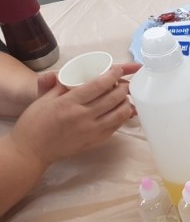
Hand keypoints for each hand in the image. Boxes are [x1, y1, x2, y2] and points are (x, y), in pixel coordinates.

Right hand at [10, 63, 140, 165]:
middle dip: (123, 88)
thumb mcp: (44, 99)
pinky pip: (116, 127)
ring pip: (119, 114)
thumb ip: (62, 86)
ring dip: (126, 102)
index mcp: (69, 103)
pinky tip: (121, 111)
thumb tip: (75, 74)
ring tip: (125, 97)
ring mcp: (91, 131)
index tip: (118, 70)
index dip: (112, 75)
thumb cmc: (34, 123)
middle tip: (124, 83)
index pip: (98, 85)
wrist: (31, 151)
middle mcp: (83, 117)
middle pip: (113, 98)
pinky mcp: (95, 141)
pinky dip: (122, 117)